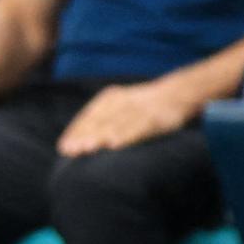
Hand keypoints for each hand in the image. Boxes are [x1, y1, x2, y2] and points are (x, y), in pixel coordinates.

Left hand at [56, 79, 202, 156]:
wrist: (179, 92)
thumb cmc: (144, 106)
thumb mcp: (121, 107)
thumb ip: (101, 121)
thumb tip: (79, 143)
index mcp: (110, 98)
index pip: (88, 116)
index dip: (75, 132)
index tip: (63, 148)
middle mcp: (121, 102)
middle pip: (99, 121)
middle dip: (83, 136)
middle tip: (70, 151)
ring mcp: (138, 109)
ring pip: (115, 124)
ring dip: (100, 137)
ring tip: (87, 150)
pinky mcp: (155, 117)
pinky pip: (138, 127)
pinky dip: (126, 136)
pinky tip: (115, 145)